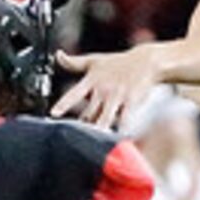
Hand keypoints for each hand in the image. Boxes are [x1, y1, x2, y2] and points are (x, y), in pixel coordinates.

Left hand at [50, 46, 169, 129]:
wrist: (146, 61)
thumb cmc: (118, 63)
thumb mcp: (94, 60)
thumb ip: (74, 62)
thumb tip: (57, 55)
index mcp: (91, 81)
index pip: (73, 94)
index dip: (63, 104)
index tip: (53, 114)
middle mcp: (102, 89)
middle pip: (88, 115)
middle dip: (82, 128)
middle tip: (76, 139)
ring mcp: (116, 96)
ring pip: (103, 120)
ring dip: (98, 131)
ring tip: (93, 143)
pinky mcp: (131, 101)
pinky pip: (124, 120)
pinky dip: (120, 130)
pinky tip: (117, 139)